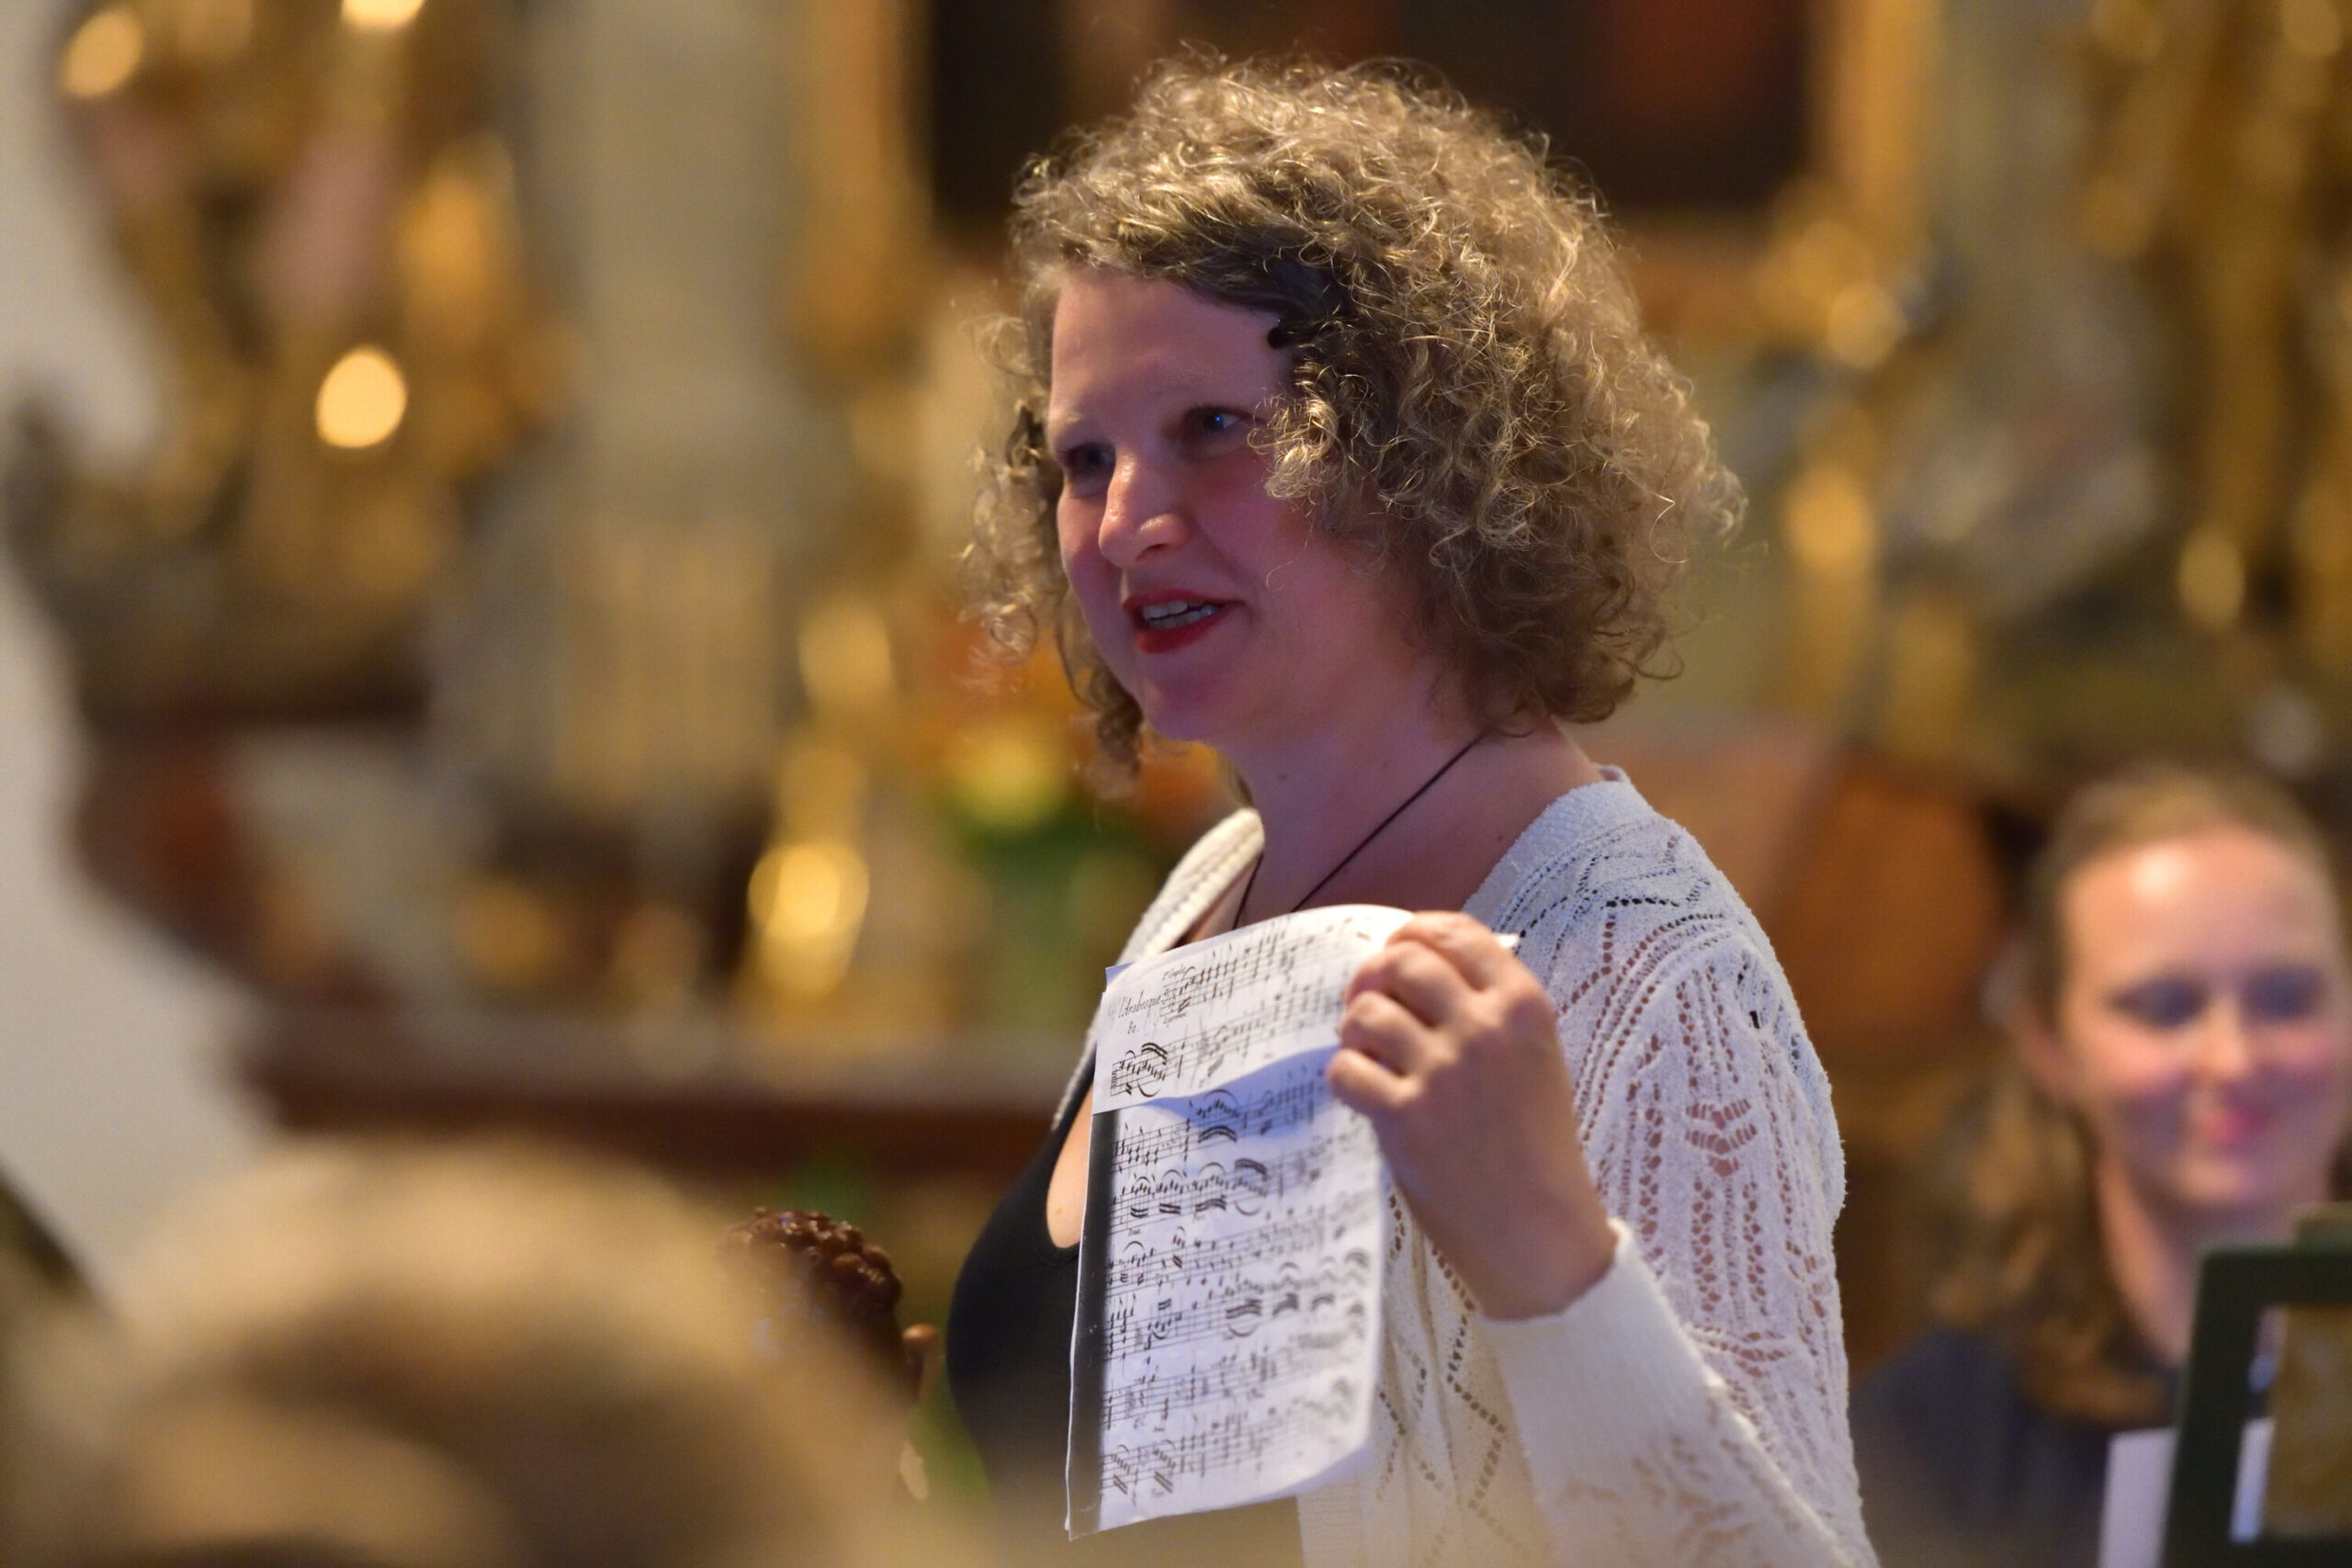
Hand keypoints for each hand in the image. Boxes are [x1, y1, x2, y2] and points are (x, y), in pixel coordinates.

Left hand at [1328, 912, 1616, 1318]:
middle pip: (1401, 961)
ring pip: (1366, 1011)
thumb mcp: (1534, 1055)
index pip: (1456, 932)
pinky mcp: (1406, 1117)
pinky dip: (1345, 1078)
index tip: (1395, 952)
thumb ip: (1486, 1006)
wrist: (1540, 1229)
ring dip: (1355, 1030)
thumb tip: (1408, 962)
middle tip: (1370, 1008)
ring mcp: (1444, 1072)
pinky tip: (1364, 1095)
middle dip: (1373, 978)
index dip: (1413, 934)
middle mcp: (1484, 1028)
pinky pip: (1345, 1068)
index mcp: (1523, 1005)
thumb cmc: (1534, 1142)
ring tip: (1369, 1056)